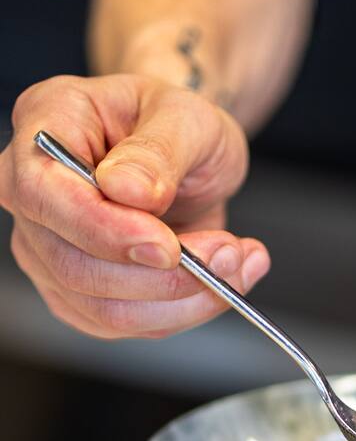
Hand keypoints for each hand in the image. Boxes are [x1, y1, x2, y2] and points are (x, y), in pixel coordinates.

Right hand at [0, 74, 269, 338]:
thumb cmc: (176, 124)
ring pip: (104, 309)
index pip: (42, 193)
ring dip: (184, 298)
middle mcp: (32, 192)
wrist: (185, 153)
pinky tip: (224, 280)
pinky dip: (185, 311)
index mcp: (46, 125)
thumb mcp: (186, 116)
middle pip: (73, 265)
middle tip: (230, 252)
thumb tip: (128, 190)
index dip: (104, 230)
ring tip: (239, 261)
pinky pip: (127, 324)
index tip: (169, 247)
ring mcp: (48, 248)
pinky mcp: (78, 292)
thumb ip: (158, 150)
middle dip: (163, 276)